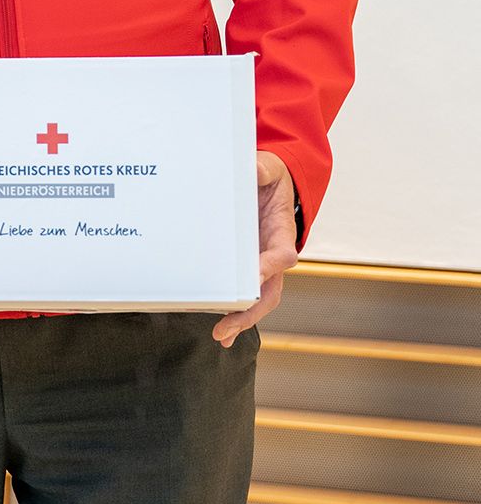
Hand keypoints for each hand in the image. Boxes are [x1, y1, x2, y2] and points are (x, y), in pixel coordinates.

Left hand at [213, 151, 300, 346]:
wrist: (269, 183)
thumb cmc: (269, 178)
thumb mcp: (269, 168)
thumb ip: (264, 168)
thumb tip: (256, 168)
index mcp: (280, 231)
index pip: (282, 253)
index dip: (271, 265)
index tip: (257, 275)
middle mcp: (272, 254)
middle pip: (271, 290)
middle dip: (252, 310)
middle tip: (228, 327)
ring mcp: (259, 264)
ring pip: (258, 299)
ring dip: (242, 319)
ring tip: (222, 336)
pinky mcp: (245, 267)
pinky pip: (242, 292)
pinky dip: (235, 314)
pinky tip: (222, 334)